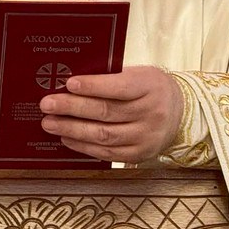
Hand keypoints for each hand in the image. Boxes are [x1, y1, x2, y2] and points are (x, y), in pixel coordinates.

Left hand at [38, 66, 182, 163]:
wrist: (180, 112)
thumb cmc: (150, 89)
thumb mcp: (138, 74)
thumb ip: (110, 77)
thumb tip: (70, 83)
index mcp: (150, 87)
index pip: (119, 87)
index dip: (93, 86)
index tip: (69, 83)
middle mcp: (151, 113)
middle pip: (106, 112)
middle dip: (72, 108)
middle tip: (48, 104)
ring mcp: (145, 137)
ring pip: (104, 135)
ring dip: (72, 130)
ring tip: (50, 123)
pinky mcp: (139, 154)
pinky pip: (107, 153)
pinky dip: (83, 146)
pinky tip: (67, 138)